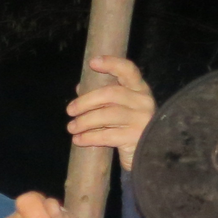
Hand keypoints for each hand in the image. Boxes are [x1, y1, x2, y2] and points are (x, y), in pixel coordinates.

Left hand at [68, 55, 154, 170]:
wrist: (147, 155)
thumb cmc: (128, 128)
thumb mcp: (119, 109)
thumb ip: (103, 98)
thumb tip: (80, 87)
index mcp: (140, 90)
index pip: (129, 71)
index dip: (112, 64)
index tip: (93, 62)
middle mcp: (144, 102)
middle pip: (111, 94)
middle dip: (86, 101)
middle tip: (70, 111)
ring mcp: (141, 120)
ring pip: (107, 115)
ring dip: (84, 121)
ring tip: (71, 127)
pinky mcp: (135, 138)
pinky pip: (106, 135)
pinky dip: (88, 137)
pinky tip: (78, 140)